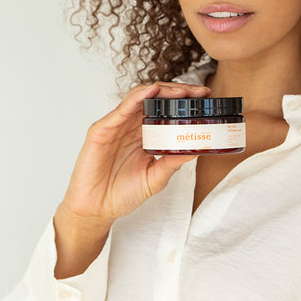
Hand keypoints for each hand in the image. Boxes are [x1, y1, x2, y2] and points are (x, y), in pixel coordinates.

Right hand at [53, 82, 208, 276]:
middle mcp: (130, 126)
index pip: (165, 110)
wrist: (96, 209)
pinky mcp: (101, 130)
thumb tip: (196, 149)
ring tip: (182, 91)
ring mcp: (115, 126)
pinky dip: (136, 98)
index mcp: (143, 135)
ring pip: (138, 97)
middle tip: (200, 92)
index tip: (205, 99)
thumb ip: (172, 163)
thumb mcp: (155, 178)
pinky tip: (150, 92)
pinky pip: (120, 109)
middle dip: (178, 91)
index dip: (184, 102)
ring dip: (161, 90)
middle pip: (154, 99)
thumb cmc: (120, 194)